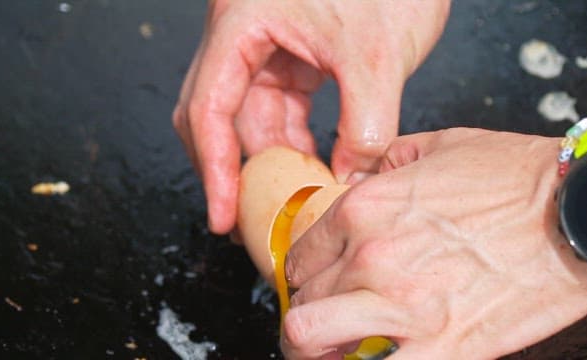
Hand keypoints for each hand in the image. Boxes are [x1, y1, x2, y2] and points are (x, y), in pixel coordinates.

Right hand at [172, 0, 450, 232]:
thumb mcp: (378, 56)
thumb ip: (363, 127)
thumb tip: (347, 181)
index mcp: (243, 19)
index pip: (208, 105)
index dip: (213, 167)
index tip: (222, 214)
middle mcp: (243, 31)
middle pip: (217, 114)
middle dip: (233, 168)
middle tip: (247, 220)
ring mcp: (266, 43)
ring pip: (250, 116)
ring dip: (270, 159)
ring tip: (288, 200)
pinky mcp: (292, 54)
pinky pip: (280, 108)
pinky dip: (291, 141)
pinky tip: (310, 168)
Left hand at [282, 128, 586, 358]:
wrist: (575, 210)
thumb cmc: (515, 177)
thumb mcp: (439, 145)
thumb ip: (388, 161)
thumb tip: (365, 175)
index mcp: (364, 209)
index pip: (300, 256)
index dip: (301, 276)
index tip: (313, 285)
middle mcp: (370, 256)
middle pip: (302, 300)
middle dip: (307, 312)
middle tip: (325, 319)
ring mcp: (401, 305)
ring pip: (308, 339)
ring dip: (311, 348)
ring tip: (331, 350)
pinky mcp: (442, 347)